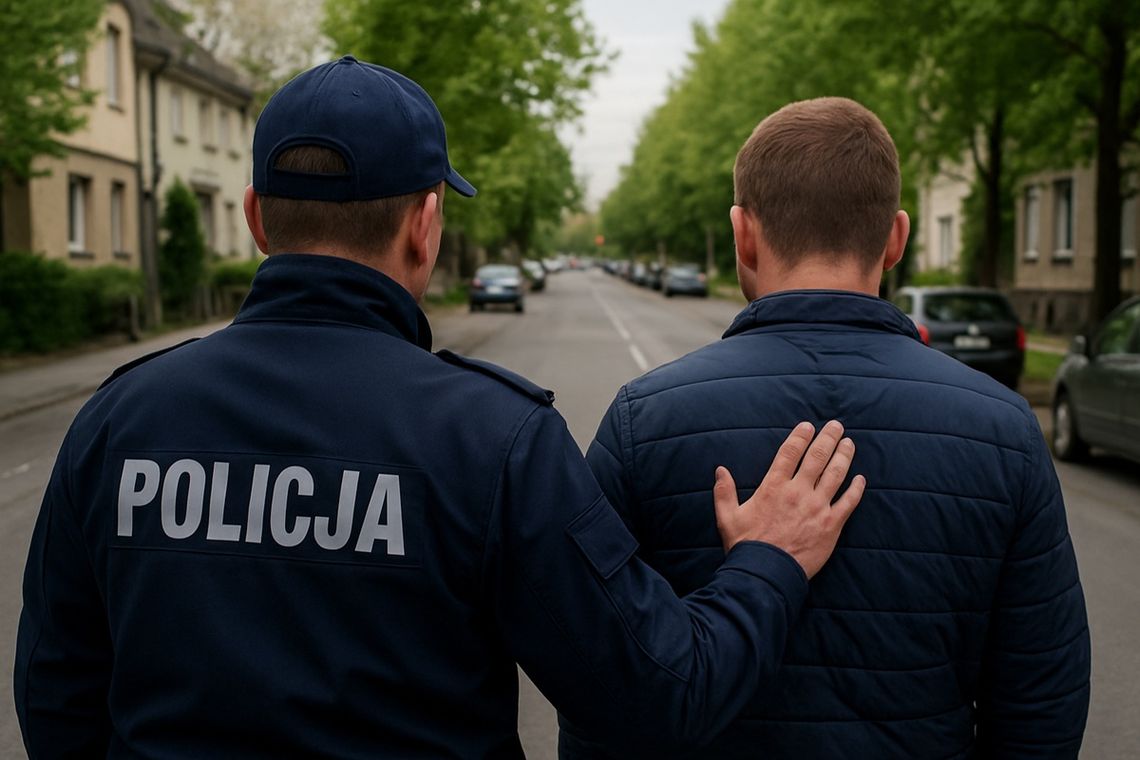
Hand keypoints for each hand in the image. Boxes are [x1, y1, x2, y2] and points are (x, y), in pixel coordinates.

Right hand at [713, 420, 863, 578]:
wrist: (766, 573)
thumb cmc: (746, 546)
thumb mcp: (727, 517)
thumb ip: (724, 492)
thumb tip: (720, 470)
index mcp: (774, 487)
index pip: (790, 452)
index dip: (800, 436)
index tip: (808, 426)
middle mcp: (798, 492)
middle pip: (818, 457)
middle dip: (828, 438)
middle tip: (837, 426)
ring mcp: (817, 508)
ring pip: (836, 474)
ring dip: (844, 456)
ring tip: (849, 444)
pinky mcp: (831, 525)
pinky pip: (849, 502)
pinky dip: (856, 489)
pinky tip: (861, 479)